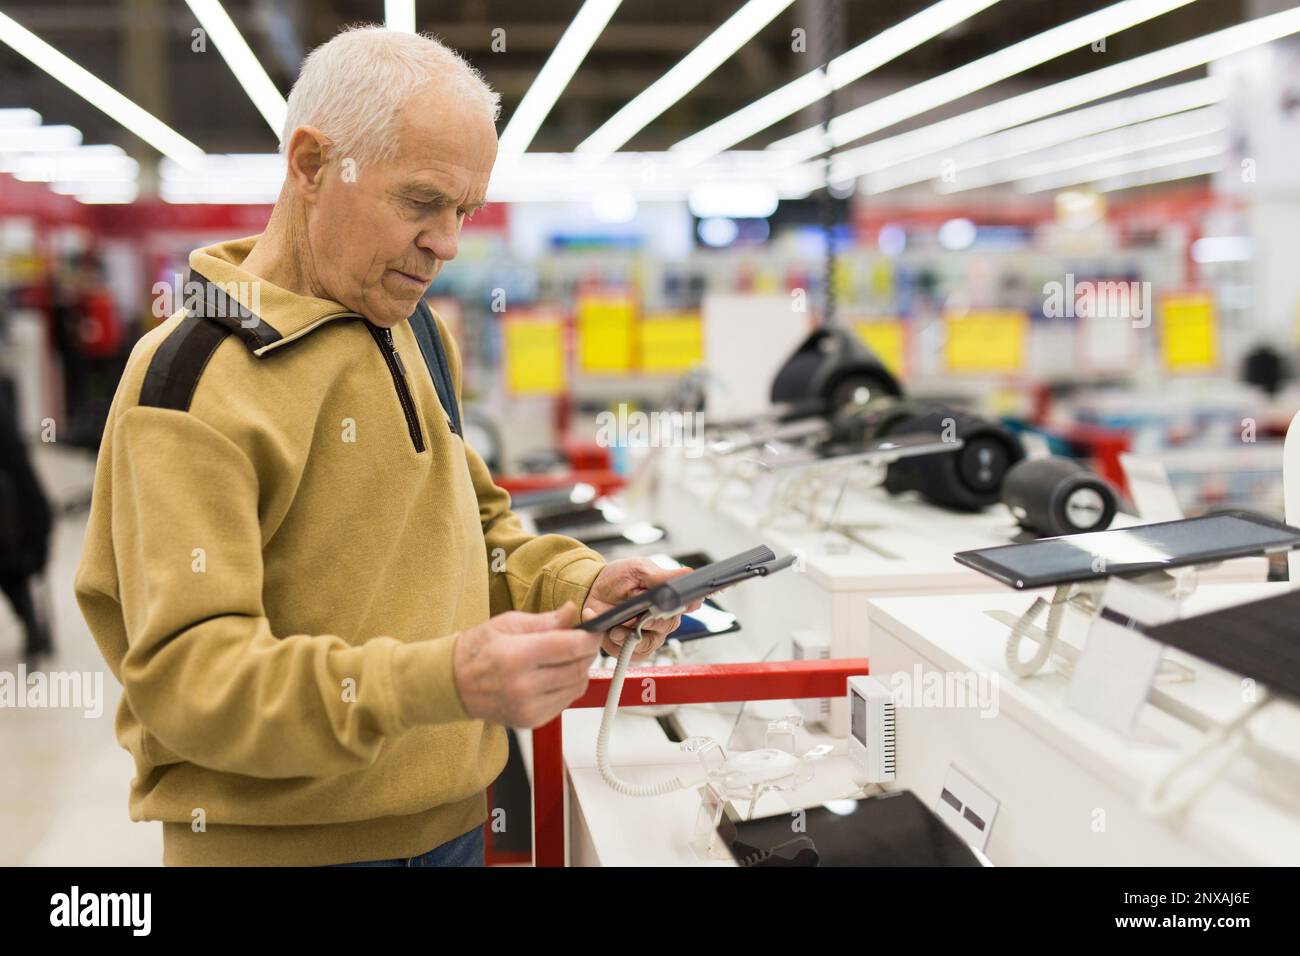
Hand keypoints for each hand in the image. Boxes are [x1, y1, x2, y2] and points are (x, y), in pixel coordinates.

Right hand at [452, 602, 602, 727]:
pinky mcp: (531, 720)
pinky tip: (554, 676)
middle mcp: (523, 686)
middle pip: (578, 668)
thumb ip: (546, 620)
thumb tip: (573, 612)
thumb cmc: (476, 650)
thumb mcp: (507, 623)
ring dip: (579, 669)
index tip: (592, 629)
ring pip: (577, 687)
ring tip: (564, 658)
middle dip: (587, 652)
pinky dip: (568, 687)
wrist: (452, 684)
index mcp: (516, 656)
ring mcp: (527, 708)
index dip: (589, 636)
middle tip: (581, 640)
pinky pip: (566, 702)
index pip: (571, 647)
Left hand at [581, 557, 703, 658]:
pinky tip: (610, 631)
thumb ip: (661, 576)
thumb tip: (688, 573)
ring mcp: (650, 636)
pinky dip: (617, 643)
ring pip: (648, 643)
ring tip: (615, 626)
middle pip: (668, 625)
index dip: (687, 605)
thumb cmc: (620, 579)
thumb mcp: (639, 570)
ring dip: (630, 634)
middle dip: (650, 620)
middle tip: (638, 615)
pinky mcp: (634, 649)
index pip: (688, 604)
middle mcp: (664, 619)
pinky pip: (632, 653)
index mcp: (670, 598)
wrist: (594, 591)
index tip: (681, 604)